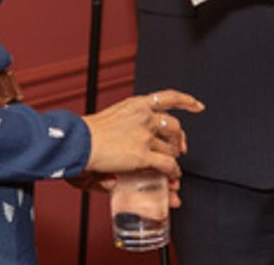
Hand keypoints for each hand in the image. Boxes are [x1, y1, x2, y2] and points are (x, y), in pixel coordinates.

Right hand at [82, 89, 203, 180]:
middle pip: (175, 125)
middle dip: (181, 138)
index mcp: (136, 104)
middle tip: (181, 148)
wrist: (77, 142)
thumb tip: (122, 156)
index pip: (168, 97)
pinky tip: (172, 176)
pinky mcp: (142, 154)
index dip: (186, 101)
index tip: (197, 106)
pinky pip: (167, 164)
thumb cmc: (84, 134)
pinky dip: (173, 171)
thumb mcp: (107, 122)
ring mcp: (145, 135)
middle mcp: (144, 116)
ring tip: (173, 168)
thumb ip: (120, 136)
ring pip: (171, 147)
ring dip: (174, 159)